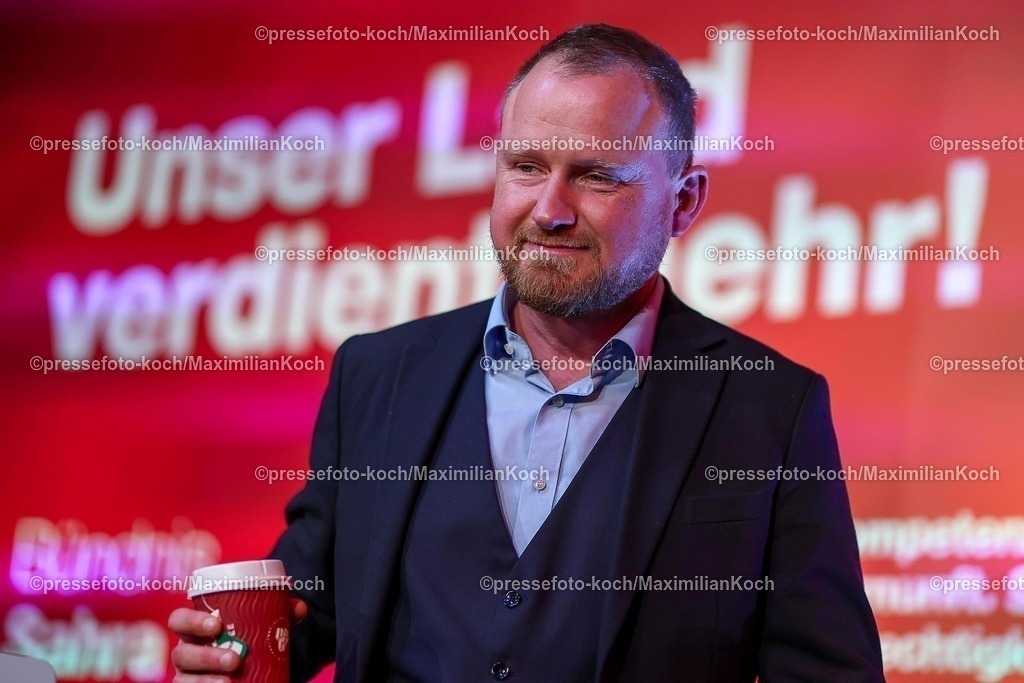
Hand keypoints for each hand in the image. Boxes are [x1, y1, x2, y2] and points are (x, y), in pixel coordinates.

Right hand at [168, 599, 306, 682]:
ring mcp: (187, 675)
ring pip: (183, 679)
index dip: (192, 621)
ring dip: (205, 681)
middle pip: (181, 653)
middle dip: (205, 657)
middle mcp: (186, 652)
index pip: (180, 620)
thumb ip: (279, 615)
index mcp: (197, 629)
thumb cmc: (249, 641)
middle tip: (234, 659)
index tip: (216, 625)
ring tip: (229, 682)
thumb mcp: (262, 627)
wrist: (253, 669)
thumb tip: (298, 607)